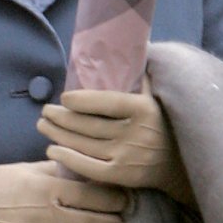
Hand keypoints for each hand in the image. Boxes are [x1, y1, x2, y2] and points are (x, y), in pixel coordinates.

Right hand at [0, 160, 128, 222]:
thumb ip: (60, 170)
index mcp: (50, 187)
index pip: (96, 193)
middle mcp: (50, 214)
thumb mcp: (28, 168)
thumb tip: (88, 170)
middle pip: (98, 220)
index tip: (125, 196)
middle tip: (128, 218)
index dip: (116, 196)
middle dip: (118, 220)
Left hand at [38, 87, 192, 202]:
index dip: (83, 100)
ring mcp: (127, 156)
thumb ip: (142, 79)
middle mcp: (136, 133)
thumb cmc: (163, 126)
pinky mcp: (121, 176)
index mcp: (144, 110)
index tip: (64, 97)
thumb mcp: (157, 100)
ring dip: (59, 134)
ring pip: (85, 144)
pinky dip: (68, 158)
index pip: (108, 102)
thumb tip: (134, 47)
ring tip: (42, 125)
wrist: (180, 165)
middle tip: (45, 110)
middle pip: (90, 124)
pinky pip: (89, 167)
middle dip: (62, 117)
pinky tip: (52, 149)